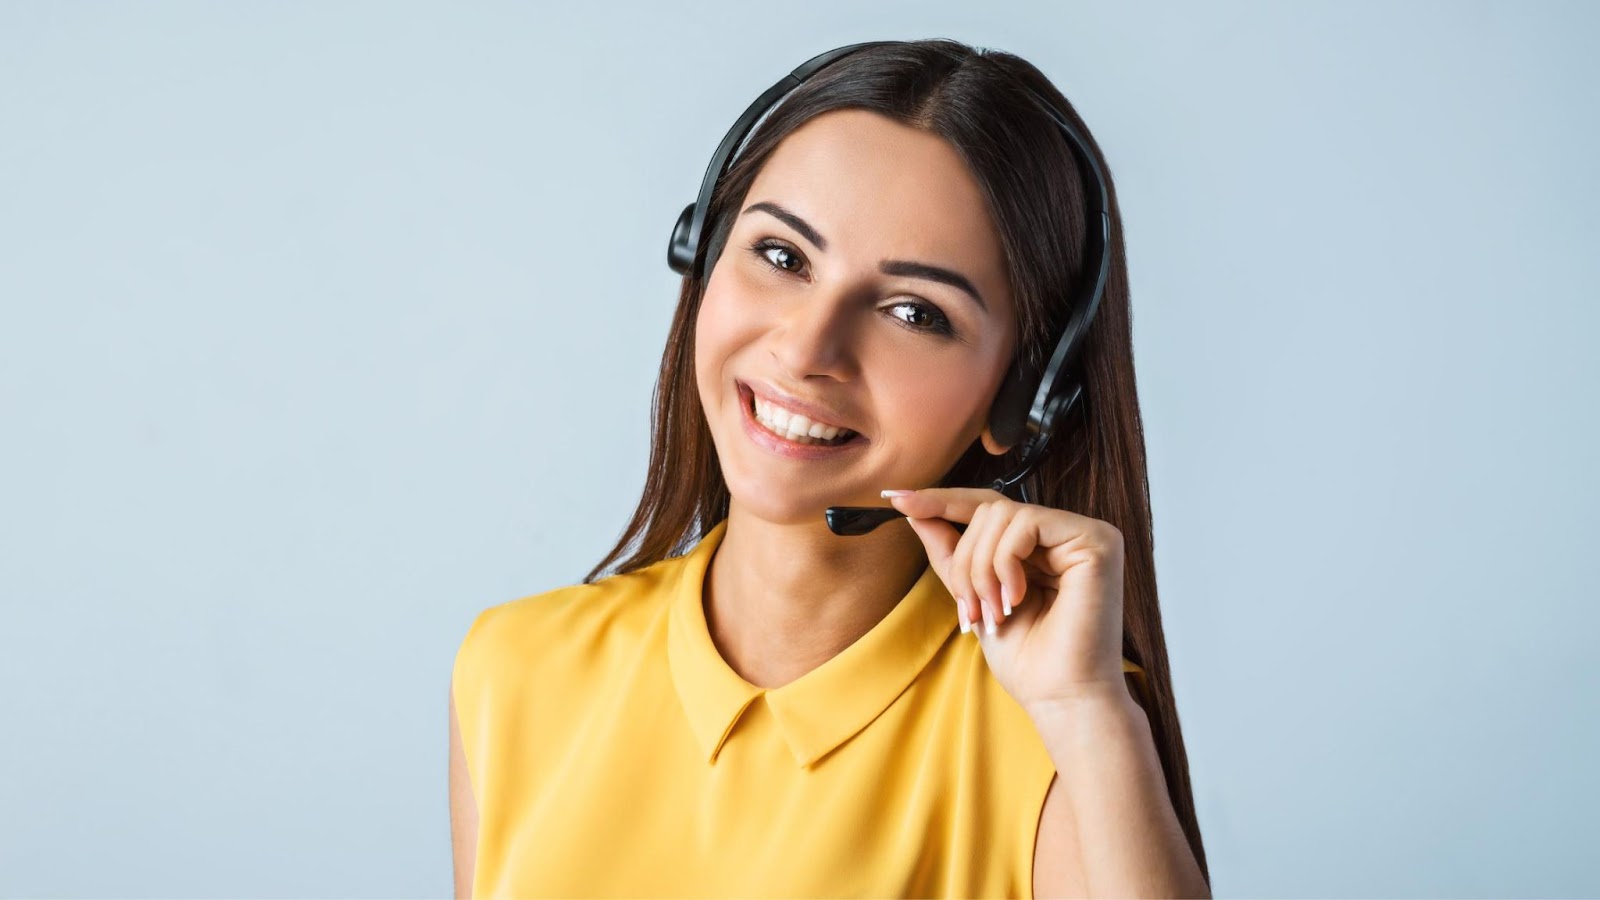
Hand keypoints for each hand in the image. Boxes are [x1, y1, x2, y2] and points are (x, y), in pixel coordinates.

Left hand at [882, 486, 1131, 712]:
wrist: (1061, 698)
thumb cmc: (1026, 659)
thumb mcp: (973, 599)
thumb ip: (951, 555)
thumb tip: (917, 514)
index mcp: (1040, 546)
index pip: (987, 508)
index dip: (941, 501)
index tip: (896, 499)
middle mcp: (1064, 533)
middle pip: (988, 511)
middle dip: (966, 561)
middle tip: (971, 611)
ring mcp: (1083, 533)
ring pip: (1002, 514)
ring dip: (982, 568)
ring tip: (995, 612)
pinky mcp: (1096, 540)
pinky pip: (1026, 524)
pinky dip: (1006, 562)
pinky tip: (1017, 598)